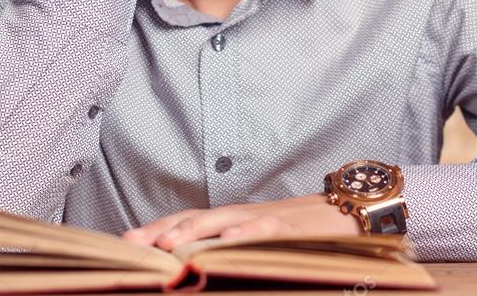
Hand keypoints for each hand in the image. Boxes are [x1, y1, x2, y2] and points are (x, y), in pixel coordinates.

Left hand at [120, 193, 363, 251]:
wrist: (350, 211)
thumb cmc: (302, 234)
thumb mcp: (261, 241)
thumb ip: (229, 248)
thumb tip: (194, 266)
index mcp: (234, 220)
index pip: (188, 221)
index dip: (157, 229)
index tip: (126, 242)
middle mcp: (244, 216)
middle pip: (195, 218)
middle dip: (162, 231)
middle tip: (133, 244)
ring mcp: (267, 220)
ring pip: (223, 221)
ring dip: (193, 232)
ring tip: (167, 244)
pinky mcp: (292, 229)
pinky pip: (264, 231)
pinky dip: (244, 234)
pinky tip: (227, 242)